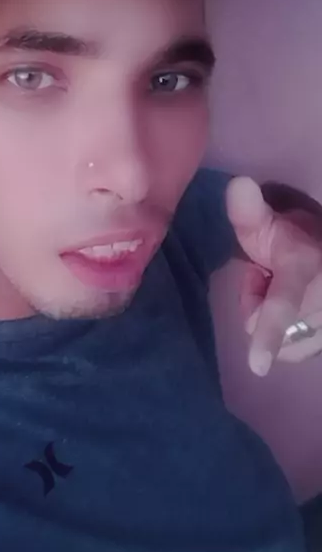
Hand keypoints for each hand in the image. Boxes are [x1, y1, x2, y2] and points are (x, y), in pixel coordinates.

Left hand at [226, 177, 321, 376]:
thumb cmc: (296, 239)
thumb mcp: (271, 223)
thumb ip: (249, 211)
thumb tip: (237, 184)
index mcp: (304, 268)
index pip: (281, 304)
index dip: (269, 335)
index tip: (257, 366)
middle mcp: (320, 304)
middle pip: (261, 323)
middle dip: (257, 302)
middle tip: (267, 276)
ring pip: (278, 341)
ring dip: (273, 321)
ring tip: (283, 291)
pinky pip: (292, 350)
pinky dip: (286, 336)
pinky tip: (296, 312)